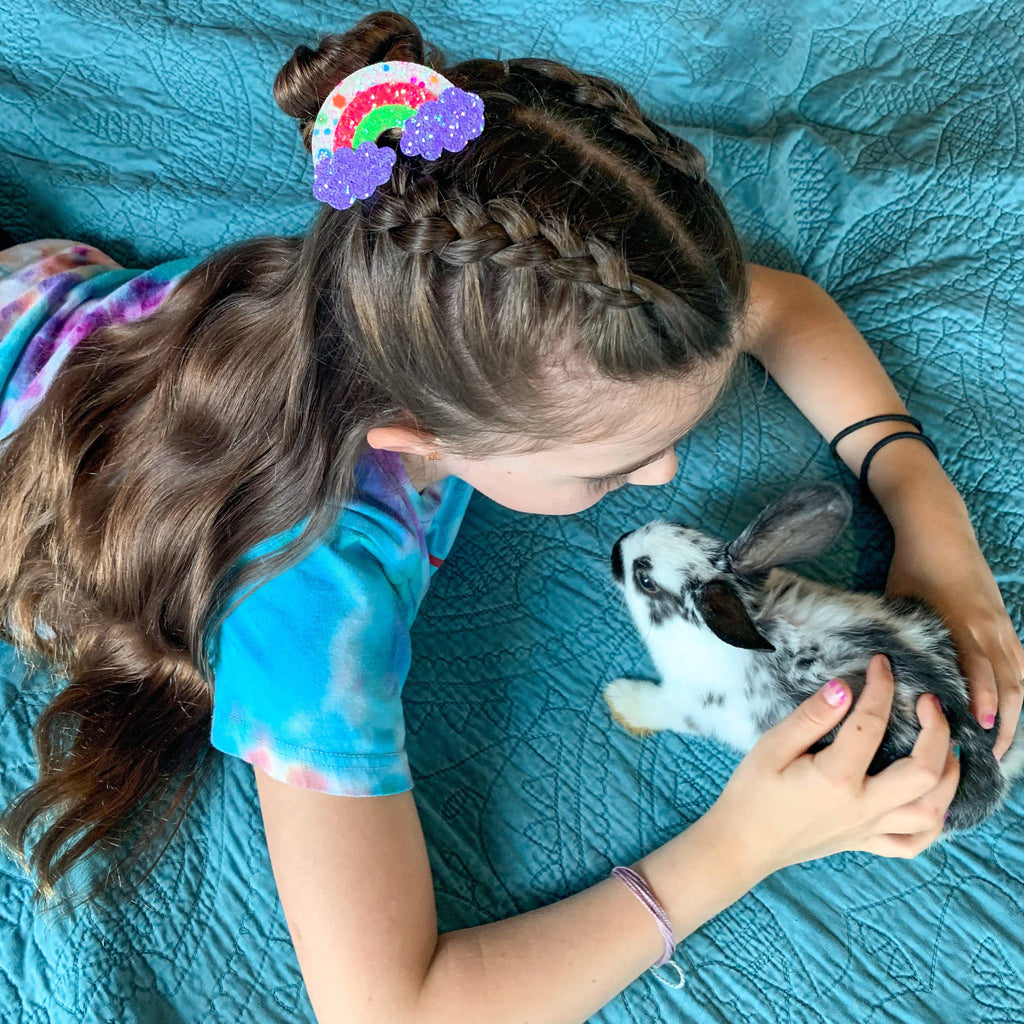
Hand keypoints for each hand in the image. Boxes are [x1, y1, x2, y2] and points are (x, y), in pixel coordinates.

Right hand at [707, 654, 959, 876]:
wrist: (742, 843)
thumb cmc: (752, 792)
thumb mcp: (771, 746)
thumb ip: (811, 717)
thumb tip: (844, 688)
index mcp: (836, 778)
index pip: (870, 724)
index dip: (881, 688)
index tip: (881, 664)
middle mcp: (862, 807)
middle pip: (924, 772)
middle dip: (937, 731)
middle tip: (928, 702)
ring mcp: (869, 829)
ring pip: (932, 811)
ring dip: (949, 776)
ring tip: (948, 746)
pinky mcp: (867, 843)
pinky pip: (915, 842)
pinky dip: (935, 821)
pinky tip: (934, 797)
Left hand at [887, 516, 1023, 761]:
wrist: (939, 528)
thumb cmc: (912, 566)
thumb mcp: (901, 603)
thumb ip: (904, 639)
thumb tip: (892, 679)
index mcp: (963, 625)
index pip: (980, 671)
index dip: (982, 701)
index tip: (979, 731)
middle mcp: (990, 629)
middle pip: (1009, 685)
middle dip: (1004, 723)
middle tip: (993, 758)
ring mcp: (1002, 626)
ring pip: (1019, 678)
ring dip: (1015, 712)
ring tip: (1003, 744)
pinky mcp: (1006, 622)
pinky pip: (1020, 662)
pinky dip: (1018, 688)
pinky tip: (1011, 710)